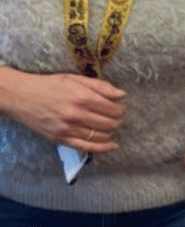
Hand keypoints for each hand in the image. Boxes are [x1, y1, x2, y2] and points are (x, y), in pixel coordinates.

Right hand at [0, 67, 123, 151]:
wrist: (20, 96)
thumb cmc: (47, 85)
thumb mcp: (74, 78)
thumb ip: (100, 86)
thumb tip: (122, 95)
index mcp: (81, 97)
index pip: (113, 109)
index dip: (121, 109)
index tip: (120, 108)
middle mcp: (76, 114)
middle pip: (110, 123)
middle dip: (118, 121)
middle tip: (117, 117)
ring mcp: (68, 128)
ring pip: (102, 136)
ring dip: (111, 132)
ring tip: (110, 127)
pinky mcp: (60, 138)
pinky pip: (87, 147)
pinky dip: (103, 148)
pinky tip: (112, 145)